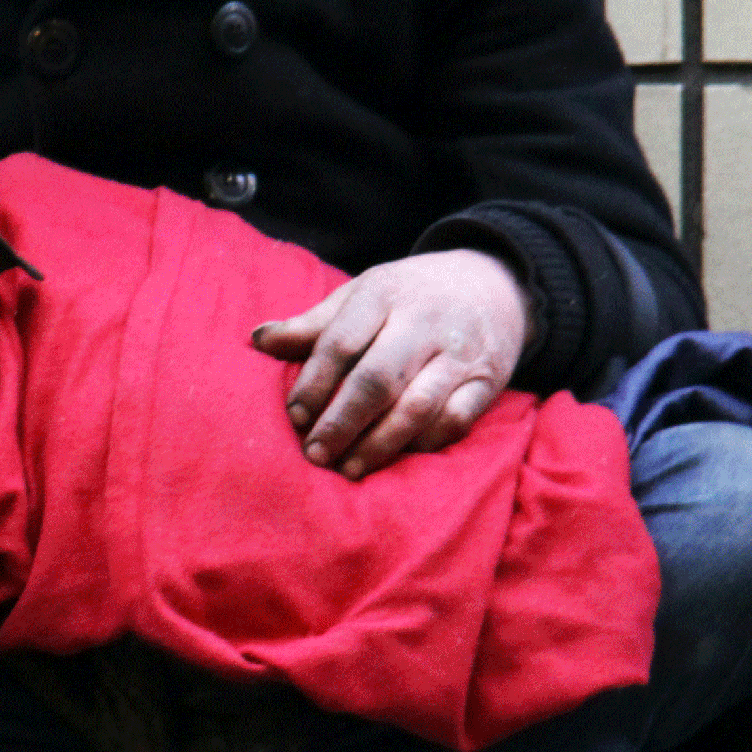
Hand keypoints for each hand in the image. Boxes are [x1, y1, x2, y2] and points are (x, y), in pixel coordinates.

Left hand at [249, 249, 530, 480]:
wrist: (493, 283)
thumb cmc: (409, 296)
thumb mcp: (362, 295)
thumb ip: (313, 324)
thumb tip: (257, 340)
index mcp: (383, 295)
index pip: (340, 342)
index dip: (314, 383)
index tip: (294, 417)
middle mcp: (424, 322)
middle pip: (377, 379)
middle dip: (341, 422)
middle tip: (315, 454)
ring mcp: (460, 353)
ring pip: (417, 406)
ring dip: (379, 444)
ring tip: (349, 468)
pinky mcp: (488, 381)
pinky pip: (456, 420)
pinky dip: (425, 443)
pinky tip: (398, 458)